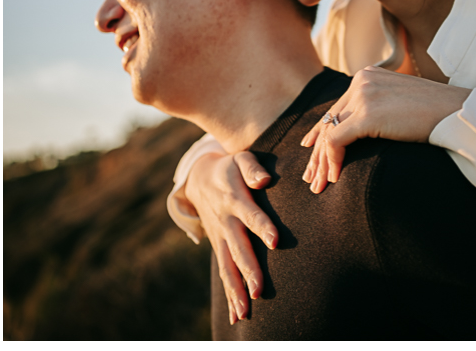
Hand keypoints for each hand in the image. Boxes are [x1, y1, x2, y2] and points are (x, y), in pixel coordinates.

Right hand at [184, 151, 278, 324]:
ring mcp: (220, 236)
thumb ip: (253, 168)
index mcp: (235, 199)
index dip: (262, 226)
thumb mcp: (240, 159)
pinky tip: (237, 316)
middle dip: (248, 270)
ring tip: (246, 312)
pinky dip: (229, 294)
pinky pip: (224, 272)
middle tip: (259, 290)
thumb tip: (265, 179)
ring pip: (228, 266)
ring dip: (236, 289)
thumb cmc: (230, 167)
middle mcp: (226, 221)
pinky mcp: (218, 246)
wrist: (200, 178)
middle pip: (238, 248)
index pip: (250, 214)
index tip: (274, 240)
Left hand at [299, 66, 470, 192]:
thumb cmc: (436, 113)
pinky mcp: (367, 114)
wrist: (456, 112)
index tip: (311, 148)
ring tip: (318, 186)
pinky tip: (333, 180)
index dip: (321, 131)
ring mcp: (363, 95)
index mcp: (368, 76)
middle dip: (317, 151)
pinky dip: (331, 161)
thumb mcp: (401, 104)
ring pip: (329, 132)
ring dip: (321, 162)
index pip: (338, 107)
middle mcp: (361, 81)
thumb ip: (380, 109)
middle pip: (329, 120)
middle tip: (311, 176)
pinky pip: (337, 141)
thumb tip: (367, 130)